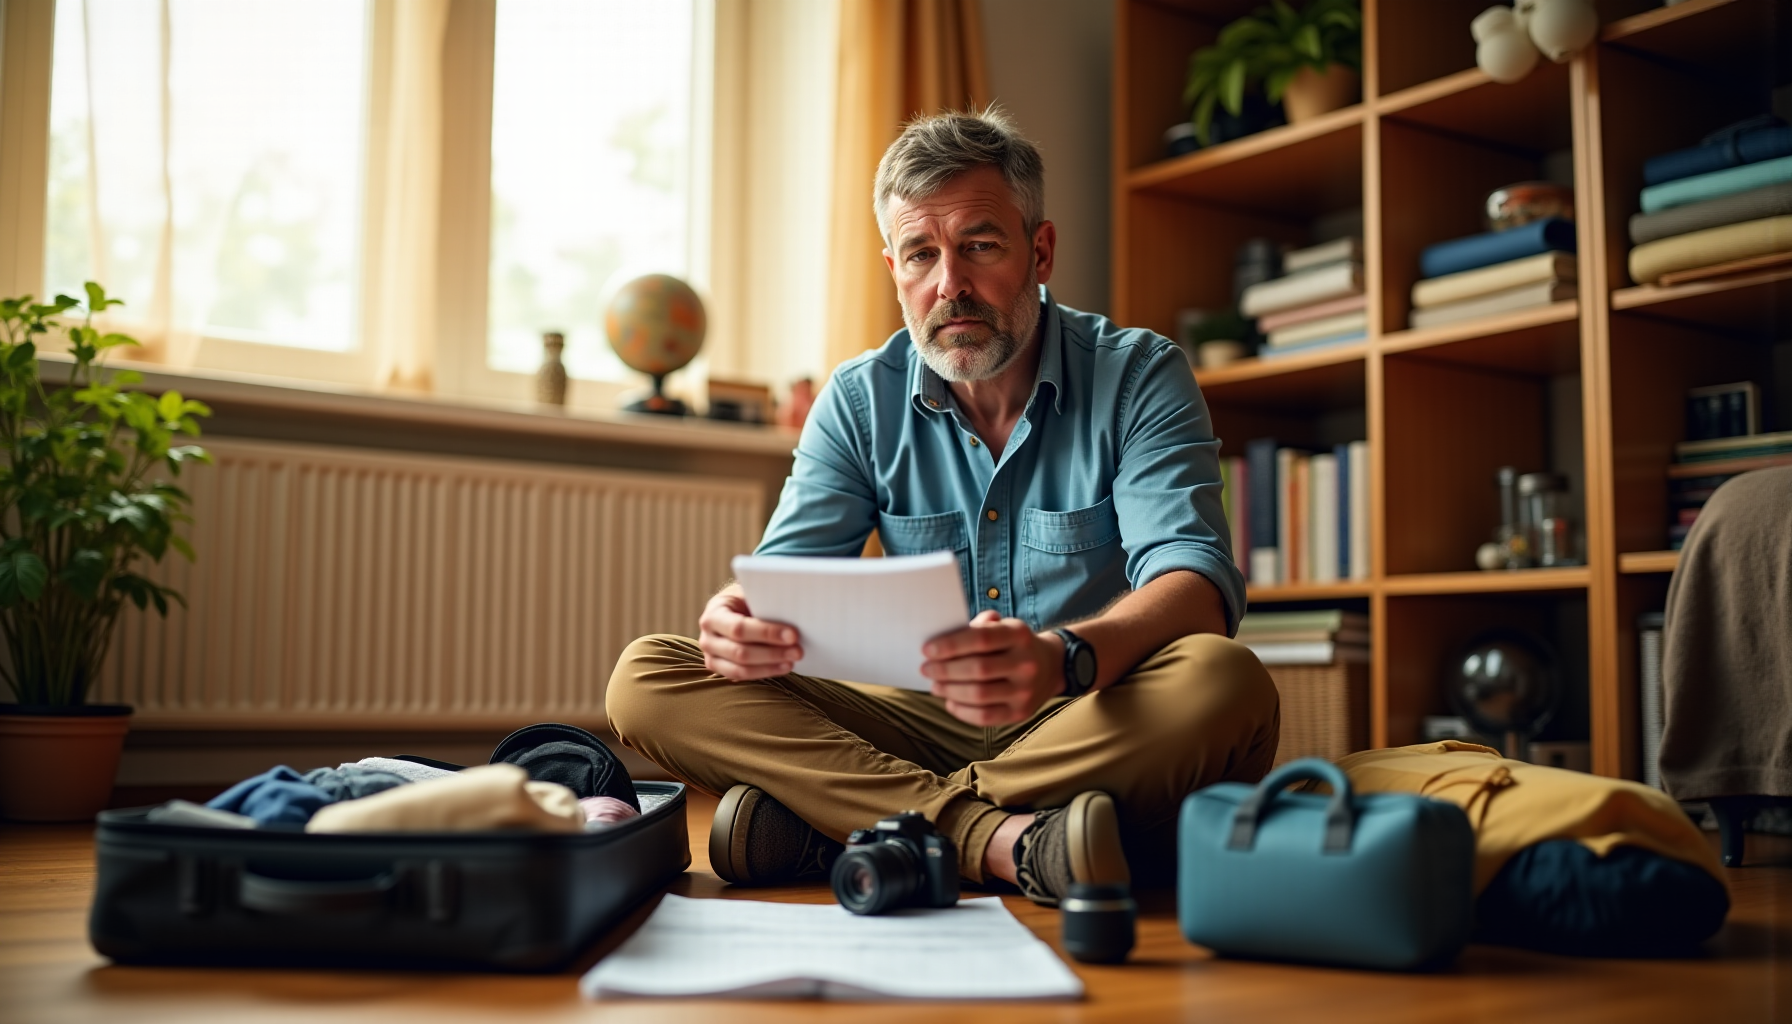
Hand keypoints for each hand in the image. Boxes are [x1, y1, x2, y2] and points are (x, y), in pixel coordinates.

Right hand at [698, 584, 803, 681]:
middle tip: (798, 650)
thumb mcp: (749, 594)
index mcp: (713, 614)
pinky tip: (783, 666)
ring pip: (742, 668)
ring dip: (771, 665)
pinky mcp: (719, 668)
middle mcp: (707, 638)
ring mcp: (711, 656)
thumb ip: (764, 601)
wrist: (731, 609)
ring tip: (793, 660)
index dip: (767, 633)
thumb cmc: (744, 599)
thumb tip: (792, 608)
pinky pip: (742, 676)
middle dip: (773, 652)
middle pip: (740, 652)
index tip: (793, 634)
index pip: (739, 628)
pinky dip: (765, 672)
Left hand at [921, 610, 1064, 725]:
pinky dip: (962, 711)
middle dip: (945, 670)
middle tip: (926, 669)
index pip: (981, 638)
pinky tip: (950, 702)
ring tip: (935, 686)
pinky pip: (986, 716)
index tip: (927, 649)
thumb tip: (944, 639)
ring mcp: (1026, 691)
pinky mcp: (1021, 713)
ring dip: (950, 691)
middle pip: (978, 669)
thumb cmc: (1013, 645)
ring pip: (979, 695)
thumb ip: (978, 626)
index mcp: (1019, 635)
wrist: (1051, 667)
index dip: (951, 645)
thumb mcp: (1003, 626)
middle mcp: (1026, 663)